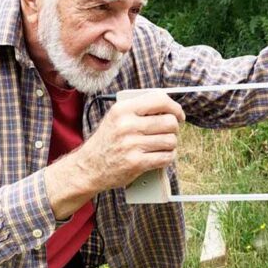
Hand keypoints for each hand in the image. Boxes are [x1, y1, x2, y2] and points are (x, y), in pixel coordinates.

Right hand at [45, 92, 184, 219]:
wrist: (89, 167)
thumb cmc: (107, 141)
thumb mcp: (116, 118)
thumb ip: (139, 110)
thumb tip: (170, 107)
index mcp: (123, 109)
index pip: (160, 100)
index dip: (175, 108)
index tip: (178, 115)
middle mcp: (127, 125)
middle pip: (169, 122)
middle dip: (174, 129)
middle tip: (169, 133)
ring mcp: (131, 144)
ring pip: (170, 141)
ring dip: (171, 145)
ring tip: (163, 146)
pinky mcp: (136, 163)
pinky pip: (166, 157)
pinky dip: (168, 157)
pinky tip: (161, 156)